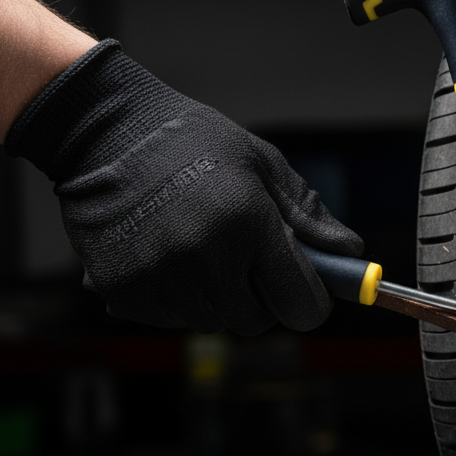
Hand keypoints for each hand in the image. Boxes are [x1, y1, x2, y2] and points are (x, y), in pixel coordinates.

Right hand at [5, 40, 362, 334]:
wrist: (104, 134)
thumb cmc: (192, 143)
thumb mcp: (262, 166)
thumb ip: (309, 218)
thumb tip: (352, 256)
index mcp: (247, 223)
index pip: (302, 305)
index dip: (310, 301)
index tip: (307, 289)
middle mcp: (204, 258)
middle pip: (258, 320)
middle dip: (261, 296)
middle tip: (245, 256)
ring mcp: (161, 279)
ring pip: (215, 321)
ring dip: (218, 297)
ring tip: (200, 246)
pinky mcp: (125, 292)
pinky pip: (173, 318)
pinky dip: (178, 298)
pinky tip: (167, 254)